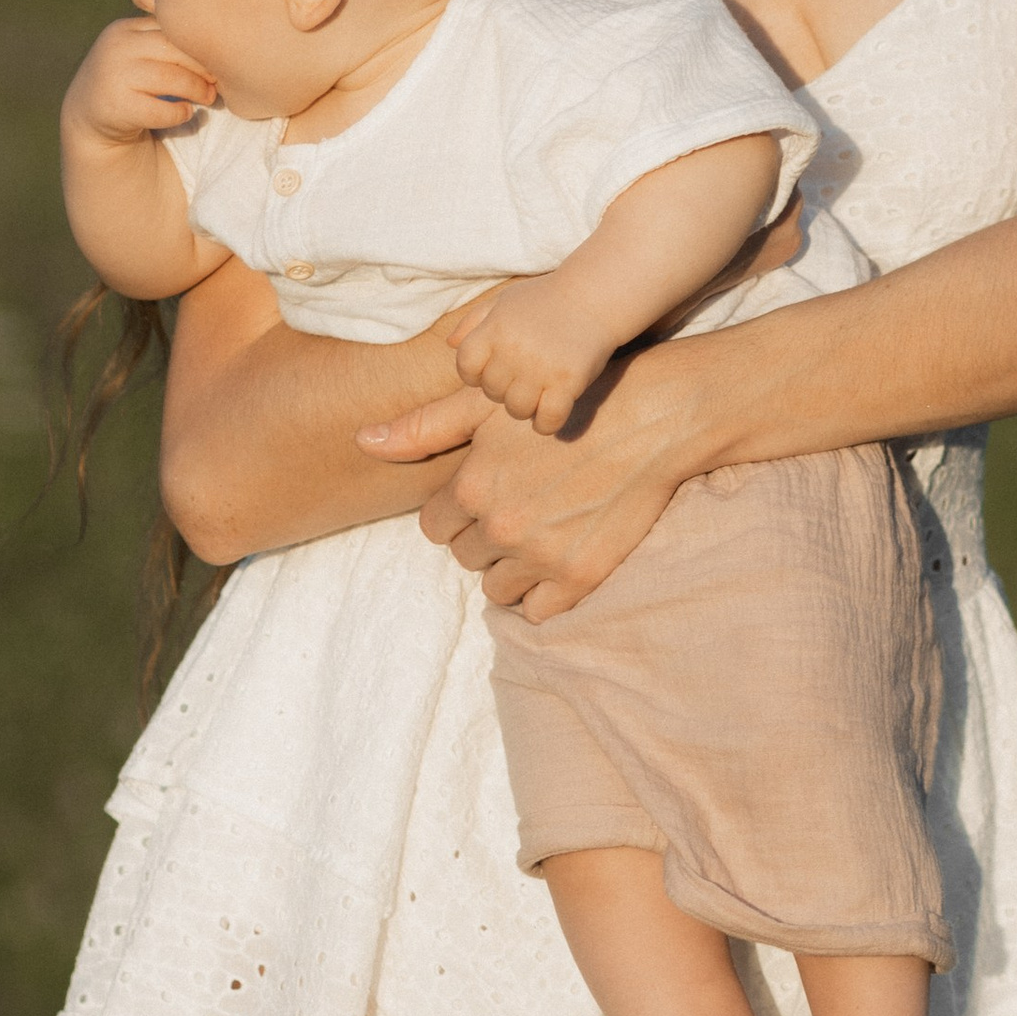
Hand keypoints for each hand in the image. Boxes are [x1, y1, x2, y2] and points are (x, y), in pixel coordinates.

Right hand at [63, 14, 218, 149]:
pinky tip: (185, 113)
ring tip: (209, 97)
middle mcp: (116, 47)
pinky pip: (159, 110)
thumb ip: (167, 40)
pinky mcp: (116, 107)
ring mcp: (113, 76)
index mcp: (126, 28)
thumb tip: (222, 42)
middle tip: (217, 80)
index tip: (218, 57)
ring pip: (170, 77)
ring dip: (197, 89)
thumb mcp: (141, 52)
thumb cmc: (130, 80)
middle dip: (202, 65)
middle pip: (173, 48)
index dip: (199, 43)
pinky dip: (179, 113)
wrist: (89, 116)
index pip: (171, 27)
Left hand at [362, 344, 700, 620]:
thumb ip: (424, 427)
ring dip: (512, 568)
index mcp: (470, 487)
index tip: (492, 492)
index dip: (461, 511)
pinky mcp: (579, 578)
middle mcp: (499, 528)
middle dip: (486, 537)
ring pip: (497, 589)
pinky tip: (560, 556)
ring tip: (542, 530)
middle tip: (524, 505)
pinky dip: (542, 594)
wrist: (654, 417)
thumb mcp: (489, 404)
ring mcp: (539, 558)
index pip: (437, 528)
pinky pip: (536, 612)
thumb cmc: (568, 402)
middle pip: (467, 558)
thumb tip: (361, 441)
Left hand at [450, 277, 618, 434]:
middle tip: (525, 377)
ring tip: (539, 391)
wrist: (595, 295)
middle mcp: (513, 350)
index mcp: (494, 329)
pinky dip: (547, 422)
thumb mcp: (505, 301)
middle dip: (505, 389)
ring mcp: (540, 368)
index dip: (476, 373)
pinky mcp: (567, 382)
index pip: (465, 367)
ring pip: (516, 410)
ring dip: (526, 406)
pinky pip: (547, 421)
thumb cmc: (547, 298)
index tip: (496, 368)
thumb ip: (474, 321)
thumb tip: (450, 344)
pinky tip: (554, 409)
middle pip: (492, 392)